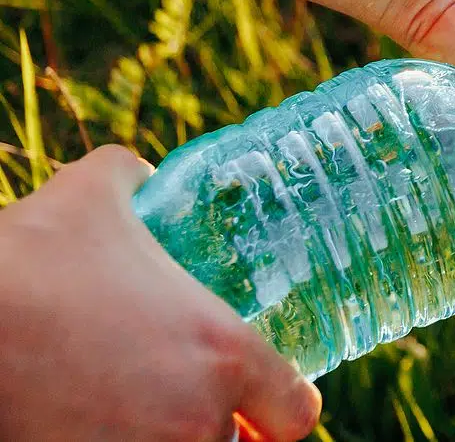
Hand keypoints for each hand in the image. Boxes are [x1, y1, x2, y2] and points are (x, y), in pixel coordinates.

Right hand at [0, 146, 321, 441]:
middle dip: (216, 427)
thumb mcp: (90, 195)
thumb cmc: (25, 259)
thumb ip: (130, 179)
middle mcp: (195, 420)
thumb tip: (138, 173)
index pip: (294, 413)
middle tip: (188, 403)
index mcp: (224, 354)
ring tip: (139, 414)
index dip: (282, 408)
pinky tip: (91, 428)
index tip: (264, 403)